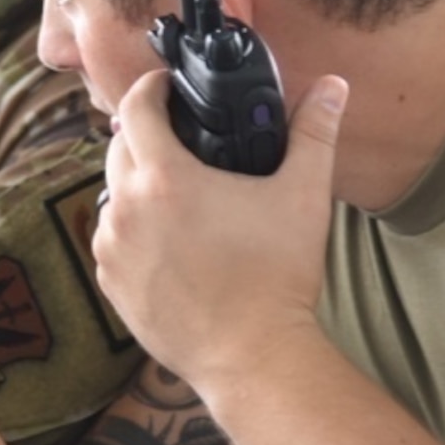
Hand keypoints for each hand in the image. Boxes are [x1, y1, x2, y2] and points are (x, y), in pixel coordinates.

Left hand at [93, 72, 347, 388]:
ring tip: (178, 195)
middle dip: (146, 136)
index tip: (167, 86)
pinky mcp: (111, 285)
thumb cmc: (278, 278)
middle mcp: (126, 209)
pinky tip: (169, 241)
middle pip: (119, 148)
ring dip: (137, 187)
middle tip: (181, 140)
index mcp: (164, 178)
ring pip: (114, 197)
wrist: (254, 358)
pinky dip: (133, 232)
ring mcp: (113, 250)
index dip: (151, 87)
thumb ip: (314, 133)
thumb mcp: (302, 195)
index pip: (135, 107)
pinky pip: (112, 242)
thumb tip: (333, 87)